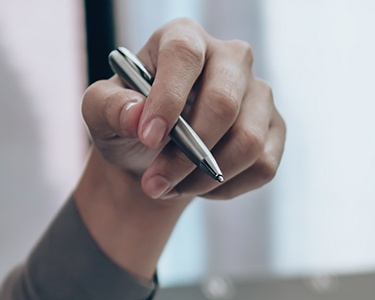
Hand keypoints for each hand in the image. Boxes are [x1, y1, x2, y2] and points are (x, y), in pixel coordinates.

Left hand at [82, 18, 284, 201]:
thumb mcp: (100, 113)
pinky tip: (200, 184)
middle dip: (188, 153)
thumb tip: (137, 117)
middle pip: (224, 102)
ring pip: (248, 141)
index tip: (148, 138)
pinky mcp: (274, 129)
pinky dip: (226, 187)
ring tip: (171, 188)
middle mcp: (230, 57)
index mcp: (184, 38)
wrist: (153, 156)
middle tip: (154, 183)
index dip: (168, 98)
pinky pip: (263, 166)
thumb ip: (108, 108)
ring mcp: (259, 93)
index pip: (184, 55)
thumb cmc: (128, 123)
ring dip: (205, 177)